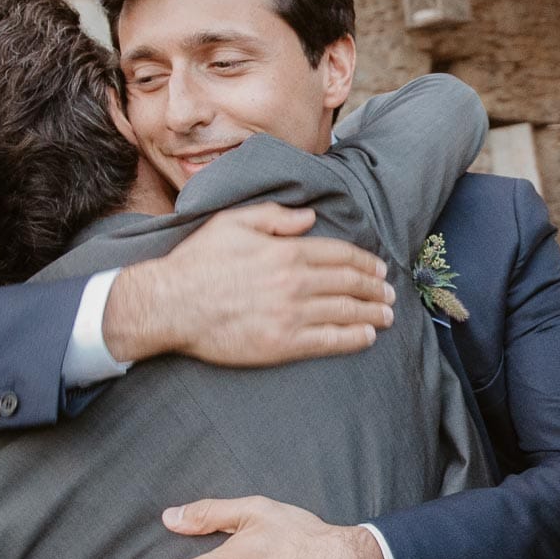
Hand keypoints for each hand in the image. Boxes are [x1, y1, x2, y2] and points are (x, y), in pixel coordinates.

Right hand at [105, 203, 395, 366]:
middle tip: (389, 293)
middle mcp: (294, 282)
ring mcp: (290, 314)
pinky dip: (354, 338)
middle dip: (374, 288)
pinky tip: (368, 336)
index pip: (339, 255)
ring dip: (372, 313)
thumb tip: (310, 217)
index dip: (364, 263)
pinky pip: (329, 341)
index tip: (378, 269)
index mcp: (285, 251)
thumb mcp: (233, 222)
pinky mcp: (282, 343)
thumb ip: (274, 215)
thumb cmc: (198, 262)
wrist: (170, 304)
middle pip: (348, 283)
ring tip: (387, 315)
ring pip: (345, 312)